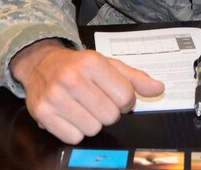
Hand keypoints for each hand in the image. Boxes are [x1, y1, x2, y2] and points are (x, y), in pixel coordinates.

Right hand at [10, 38, 163, 143]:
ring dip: (92, 122)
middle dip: (108, 112)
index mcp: (92, 62)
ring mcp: (55, 96)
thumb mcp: (109, 65)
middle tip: (97, 101)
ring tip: (83, 107)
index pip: (126, 97)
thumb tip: (159, 89)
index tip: (115, 95)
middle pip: (110, 115)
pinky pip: (73, 138)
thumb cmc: (79, 66)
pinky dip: (75, 131)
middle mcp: (72, 77)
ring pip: (93, 129)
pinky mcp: (43, 113)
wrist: (41, 64)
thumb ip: (135, 78)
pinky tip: (70, 115)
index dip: (125, 101)